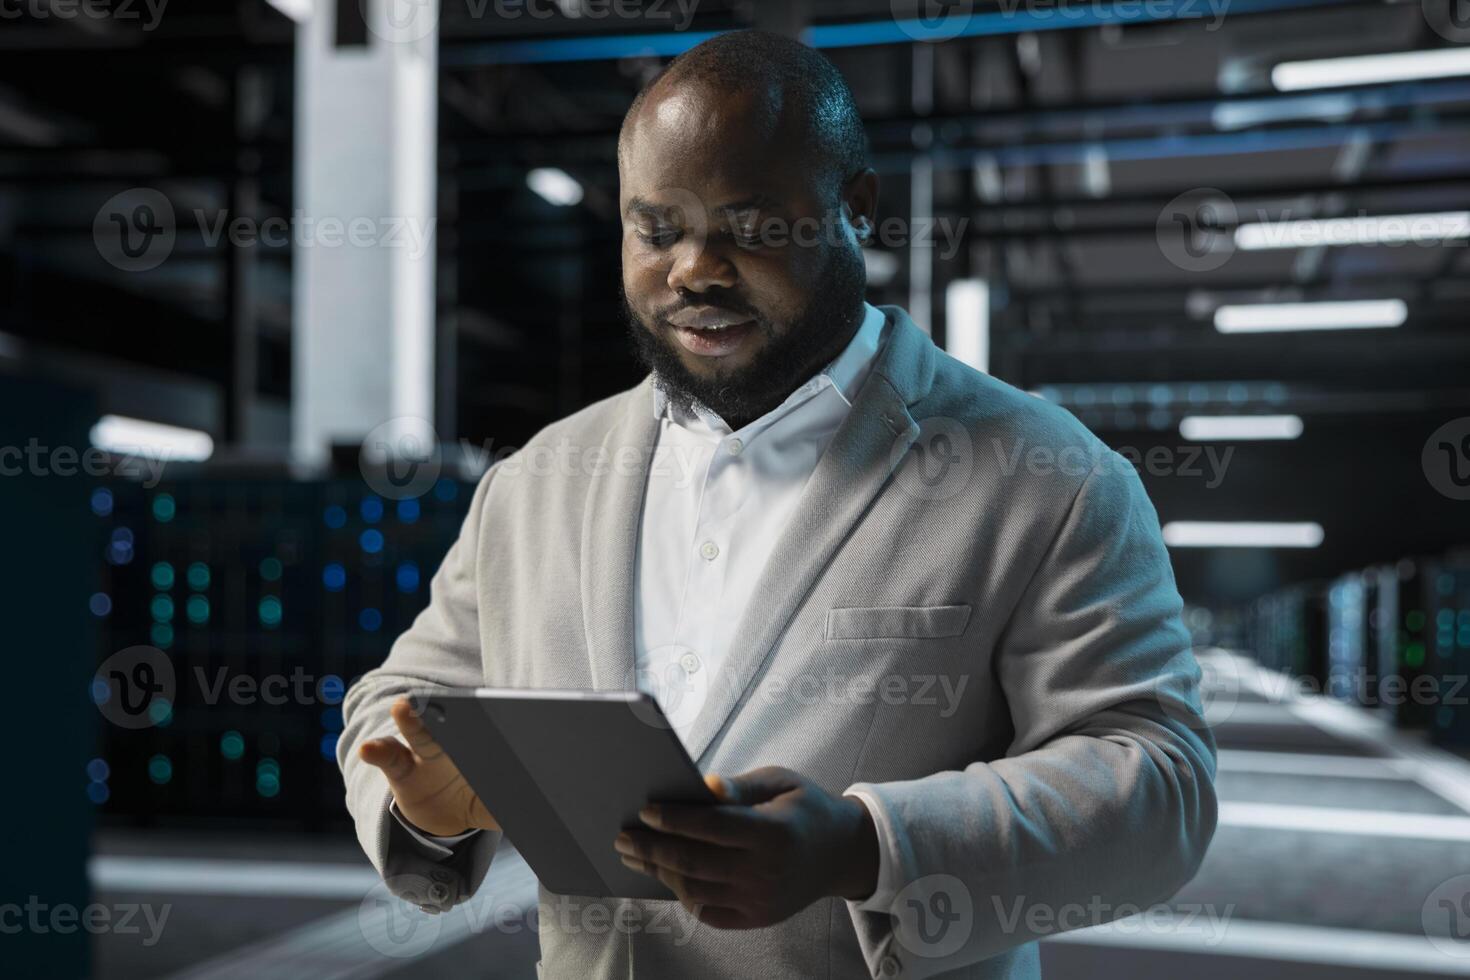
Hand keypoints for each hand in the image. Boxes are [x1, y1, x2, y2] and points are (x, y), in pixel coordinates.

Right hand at [358, 697, 499, 837]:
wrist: (446, 812)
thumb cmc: (474, 798)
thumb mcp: (489, 808)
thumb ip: (501, 811)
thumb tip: (526, 818)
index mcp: (476, 748)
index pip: (477, 730)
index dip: (481, 720)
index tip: (482, 709)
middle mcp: (451, 744)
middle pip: (451, 726)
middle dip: (451, 712)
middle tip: (449, 698)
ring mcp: (422, 754)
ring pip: (417, 734)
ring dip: (410, 720)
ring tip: (402, 707)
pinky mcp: (400, 770)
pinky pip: (389, 757)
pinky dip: (377, 751)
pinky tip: (367, 748)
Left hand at [613, 766, 878, 927]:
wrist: (842, 852)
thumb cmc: (804, 807)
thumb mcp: (781, 781)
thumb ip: (742, 786)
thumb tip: (705, 785)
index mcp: (773, 832)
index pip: (711, 827)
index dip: (674, 819)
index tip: (644, 810)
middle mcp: (767, 872)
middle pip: (695, 863)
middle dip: (652, 849)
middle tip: (622, 838)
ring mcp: (761, 900)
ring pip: (696, 892)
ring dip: (661, 874)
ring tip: (637, 856)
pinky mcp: (758, 918)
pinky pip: (709, 914)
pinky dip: (684, 896)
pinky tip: (668, 877)